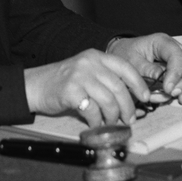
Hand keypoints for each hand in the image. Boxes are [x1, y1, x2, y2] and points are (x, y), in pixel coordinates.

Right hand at [23, 48, 149, 128]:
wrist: (36, 85)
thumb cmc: (63, 82)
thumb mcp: (86, 72)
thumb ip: (105, 79)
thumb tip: (129, 99)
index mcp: (96, 56)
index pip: (125, 67)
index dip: (139, 83)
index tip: (145, 97)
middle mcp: (89, 63)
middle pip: (119, 87)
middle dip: (128, 106)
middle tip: (129, 119)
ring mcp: (80, 76)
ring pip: (108, 100)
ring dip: (113, 116)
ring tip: (111, 122)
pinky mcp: (71, 91)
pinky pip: (92, 110)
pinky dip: (97, 121)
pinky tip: (95, 123)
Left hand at [106, 33, 181, 106]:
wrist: (122, 53)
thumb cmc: (125, 55)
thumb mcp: (130, 60)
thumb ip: (146, 69)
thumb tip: (162, 80)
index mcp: (163, 41)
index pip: (177, 55)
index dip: (176, 73)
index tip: (167, 89)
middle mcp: (176, 49)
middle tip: (175, 95)